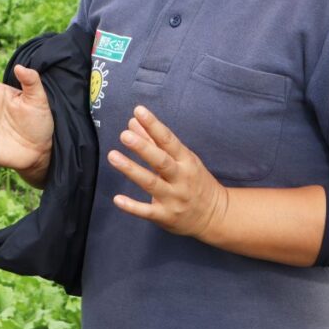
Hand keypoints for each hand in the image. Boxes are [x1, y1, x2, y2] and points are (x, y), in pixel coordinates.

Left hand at [108, 105, 228, 240]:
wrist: (215, 215)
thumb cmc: (194, 181)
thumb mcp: (181, 159)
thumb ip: (154, 141)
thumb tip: (133, 122)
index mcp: (186, 161)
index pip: (169, 140)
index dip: (154, 125)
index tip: (139, 111)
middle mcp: (181, 178)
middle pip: (161, 161)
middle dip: (143, 148)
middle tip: (125, 135)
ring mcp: (174, 198)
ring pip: (151, 183)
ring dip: (131, 170)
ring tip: (113, 156)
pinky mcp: (166, 216)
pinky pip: (147, 211)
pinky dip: (132, 206)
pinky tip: (117, 198)